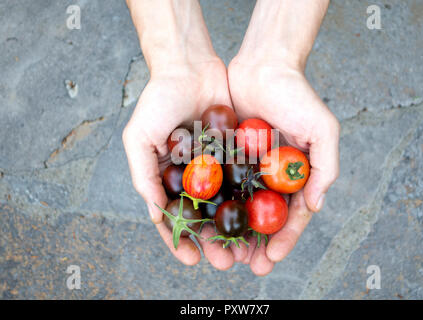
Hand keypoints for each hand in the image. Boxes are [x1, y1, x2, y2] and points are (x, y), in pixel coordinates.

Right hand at [122, 58, 246, 268]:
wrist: (189, 67)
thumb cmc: (157, 100)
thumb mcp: (139, 138)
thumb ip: (144, 176)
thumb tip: (156, 214)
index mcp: (166, 178)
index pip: (172, 218)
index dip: (180, 241)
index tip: (192, 260)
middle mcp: (192, 177)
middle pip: (204, 218)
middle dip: (214, 242)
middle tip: (227, 262)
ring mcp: (215, 167)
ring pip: (227, 205)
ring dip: (236, 229)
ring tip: (248, 251)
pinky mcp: (236, 154)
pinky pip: (244, 181)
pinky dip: (252, 200)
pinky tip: (261, 218)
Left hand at [228, 58, 339, 274]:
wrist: (264, 66)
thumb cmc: (297, 95)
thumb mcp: (323, 128)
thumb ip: (325, 167)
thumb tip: (317, 205)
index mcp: (296, 176)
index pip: (293, 215)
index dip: (285, 239)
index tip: (272, 258)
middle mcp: (272, 177)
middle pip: (264, 219)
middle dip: (257, 245)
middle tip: (247, 266)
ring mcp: (248, 169)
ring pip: (240, 208)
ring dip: (233, 233)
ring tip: (224, 254)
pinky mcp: (226, 157)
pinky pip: (220, 185)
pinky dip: (214, 205)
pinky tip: (205, 223)